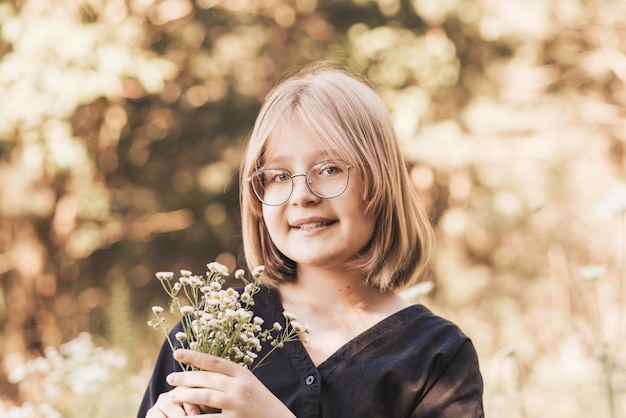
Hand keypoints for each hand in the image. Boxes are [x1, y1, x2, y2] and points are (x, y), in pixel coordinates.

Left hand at [159, 349, 295, 416]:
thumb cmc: (259, 401)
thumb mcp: (248, 383)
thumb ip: (229, 377)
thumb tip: (202, 370)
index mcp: (242, 372)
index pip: (214, 361)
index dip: (194, 356)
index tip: (177, 353)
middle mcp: (239, 385)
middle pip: (207, 378)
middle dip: (185, 377)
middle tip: (170, 378)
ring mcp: (237, 403)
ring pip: (205, 395)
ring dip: (186, 395)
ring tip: (174, 395)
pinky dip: (196, 417)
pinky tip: (186, 416)